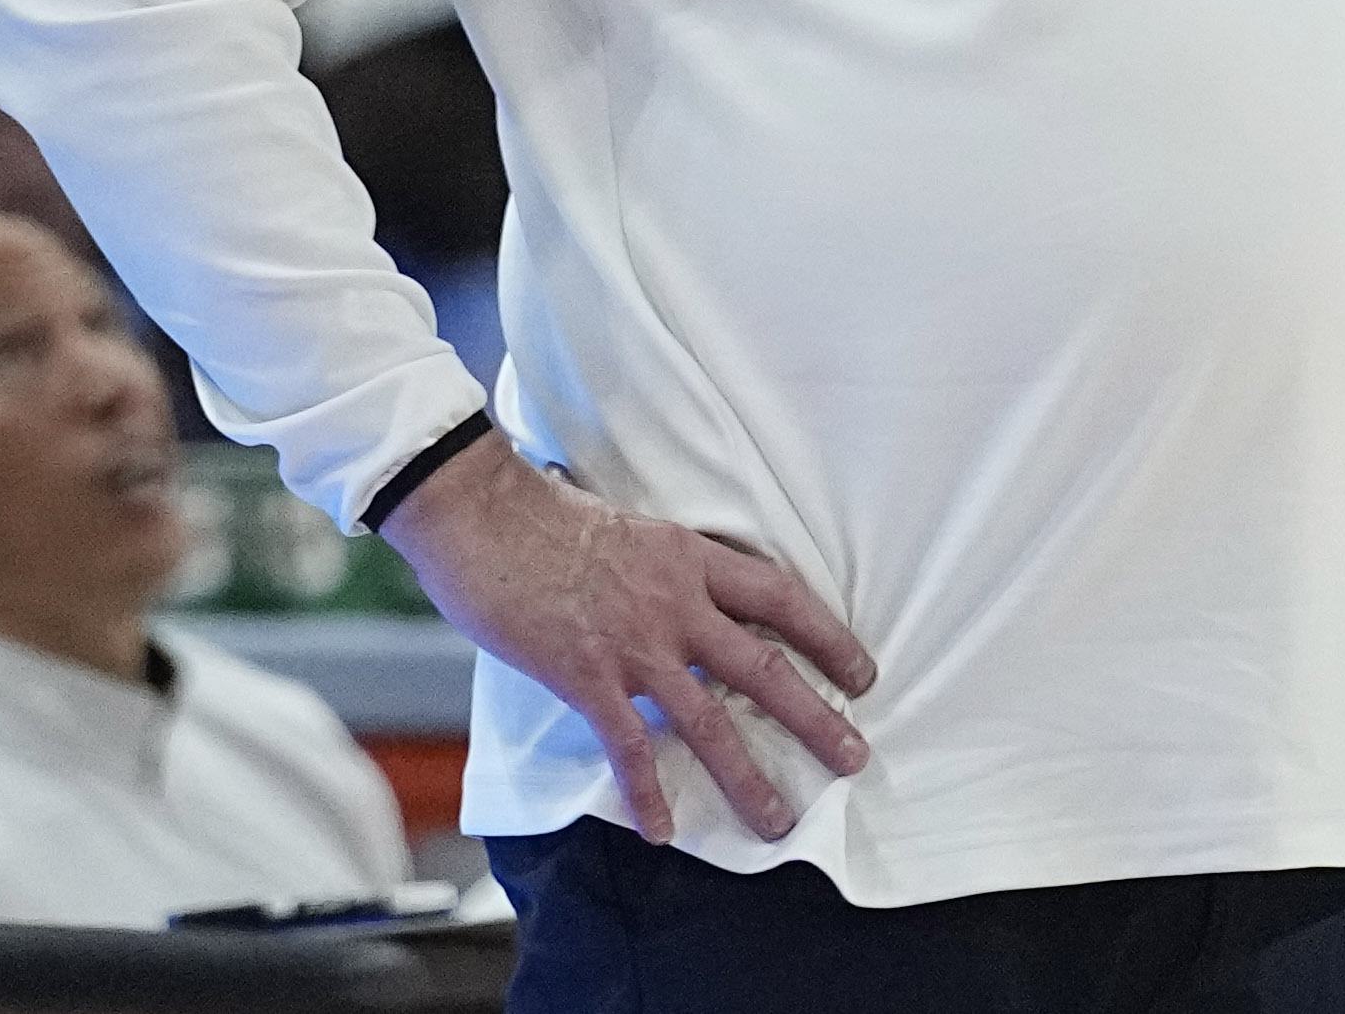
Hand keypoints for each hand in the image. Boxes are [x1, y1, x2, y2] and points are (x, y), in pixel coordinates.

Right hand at [383, 436, 876, 843]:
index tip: (860, 670)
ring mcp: (634, 645)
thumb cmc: (545, 515)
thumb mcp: (630, 528)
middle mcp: (676, 605)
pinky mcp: (587, 677)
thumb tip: (681, 587)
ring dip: (746, 777)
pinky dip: (647, 792)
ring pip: (709, 721)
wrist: (484, 516)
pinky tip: (662, 829)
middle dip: (816, 718)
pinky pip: (629, 746)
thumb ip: (663, 566)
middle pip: (764, 668)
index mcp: (691, 559)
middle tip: (854, 758)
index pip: (780, 599)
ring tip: (776, 821)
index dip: (827, 636)